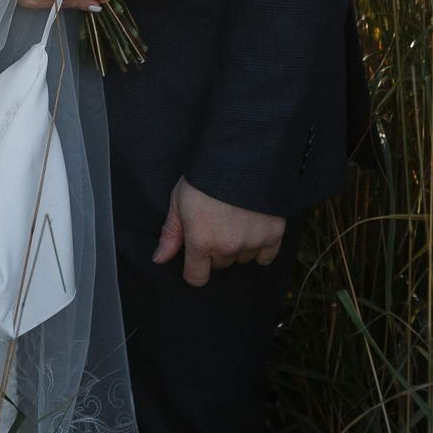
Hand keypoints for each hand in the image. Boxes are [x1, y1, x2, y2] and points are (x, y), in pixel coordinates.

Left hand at [152, 179, 284, 286]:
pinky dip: (260, 247)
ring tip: (235, 219)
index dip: (194, 268)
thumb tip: (159, 259)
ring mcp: (252, 242)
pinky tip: (253, 227)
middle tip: (216, 224)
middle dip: (215, 250)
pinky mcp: (274, 235)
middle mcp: (227, 247)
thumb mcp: (179, 200)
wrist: (243, 154)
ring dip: (238, 247)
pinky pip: (265, 257)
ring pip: (242, 259)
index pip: (196, 277)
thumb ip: (170, 233)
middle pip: (219, 265)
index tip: (195, 257)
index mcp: (200, 240)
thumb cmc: (205, 175)